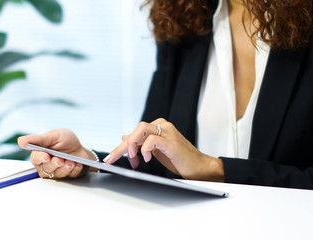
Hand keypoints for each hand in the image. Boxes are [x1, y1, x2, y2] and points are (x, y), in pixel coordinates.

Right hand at [18, 129, 93, 178]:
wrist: (80, 148)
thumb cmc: (64, 141)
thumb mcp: (53, 136)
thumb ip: (38, 139)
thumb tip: (20, 141)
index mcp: (39, 154)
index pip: (35, 159)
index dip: (40, 158)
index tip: (45, 156)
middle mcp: (46, 165)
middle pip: (46, 169)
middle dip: (54, 164)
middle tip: (60, 160)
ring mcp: (56, 172)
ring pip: (58, 174)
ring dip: (66, 167)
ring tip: (71, 161)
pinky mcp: (67, 177)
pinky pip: (70, 176)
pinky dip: (75, 169)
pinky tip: (77, 163)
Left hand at [103, 118, 223, 181]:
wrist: (200, 168)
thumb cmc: (179, 160)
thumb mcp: (156, 151)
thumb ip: (142, 143)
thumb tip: (125, 137)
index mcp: (158, 127)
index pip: (135, 132)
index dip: (122, 146)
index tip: (112, 157)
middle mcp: (163, 126)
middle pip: (136, 130)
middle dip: (122, 146)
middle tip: (112, 159)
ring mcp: (168, 133)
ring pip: (141, 130)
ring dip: (131, 145)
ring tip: (131, 158)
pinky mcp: (172, 143)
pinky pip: (152, 140)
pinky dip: (145, 149)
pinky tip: (146, 159)